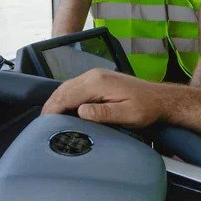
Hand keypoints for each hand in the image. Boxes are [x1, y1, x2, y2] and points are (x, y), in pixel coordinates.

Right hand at [42, 68, 169, 127]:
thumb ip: (104, 113)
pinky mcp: (98, 80)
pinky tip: (63, 109)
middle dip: (51, 106)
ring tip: (48, 119)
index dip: (53, 110)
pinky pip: (75, 87)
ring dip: (56, 101)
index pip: (67, 95)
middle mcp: (94, 75)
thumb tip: (81, 112)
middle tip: (41, 125)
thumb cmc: (146, 109)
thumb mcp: (128, 115)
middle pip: (64, 89)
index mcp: (98, 83)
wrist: (159, 99)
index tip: (44, 124)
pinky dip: (65, 97)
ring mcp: (95, 76)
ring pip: (67, 87)